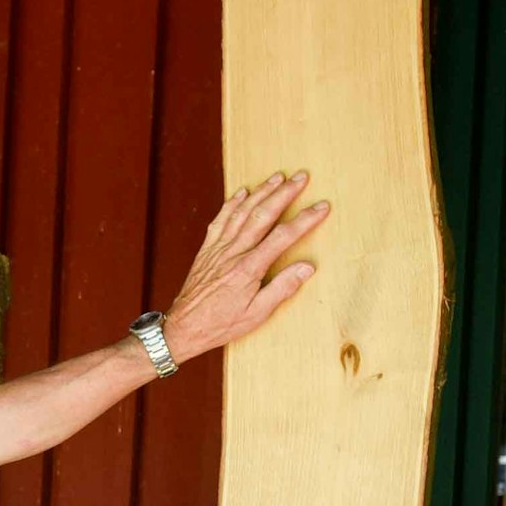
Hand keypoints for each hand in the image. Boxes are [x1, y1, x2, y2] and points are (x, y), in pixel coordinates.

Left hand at [161, 170, 328, 361]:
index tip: (321, 207)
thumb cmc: (220, 324)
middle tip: (301, 177)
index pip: (283, 236)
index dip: (305, 219)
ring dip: (260, 192)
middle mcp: (232, 253)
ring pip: (241, 212)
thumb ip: (281, 288)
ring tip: (277, 177)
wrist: (183, 327)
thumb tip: (306, 267)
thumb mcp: (256, 314)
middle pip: (262, 215)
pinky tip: (241, 193)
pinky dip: (231, 204)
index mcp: (248, 268)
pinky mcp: (206, 251)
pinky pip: (220, 221)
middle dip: (284, 193)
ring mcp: (217, 249)